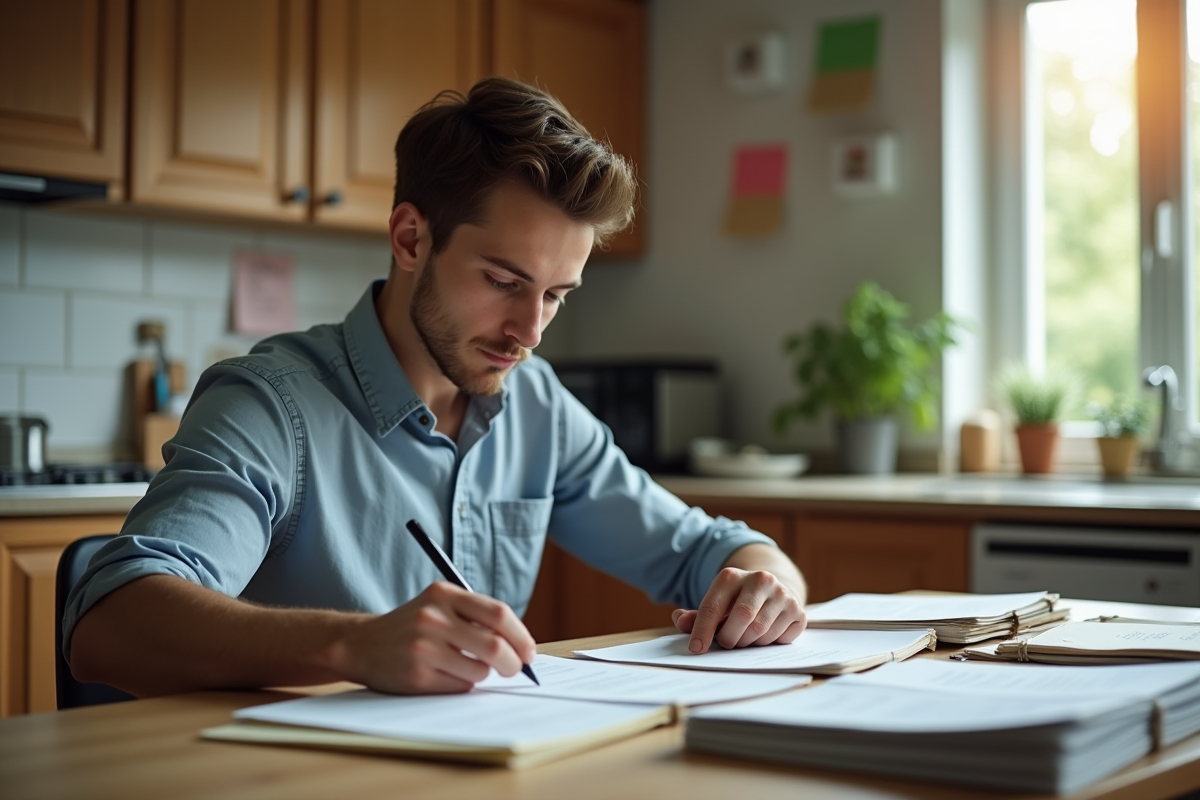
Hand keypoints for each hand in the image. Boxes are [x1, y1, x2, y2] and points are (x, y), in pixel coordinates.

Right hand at [330, 582, 535, 693]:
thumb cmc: (412, 626)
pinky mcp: (416, 675)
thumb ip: (476, 617)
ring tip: (466, 667)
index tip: (529, 652)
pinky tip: (445, 675)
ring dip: (482, 674)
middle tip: (514, 670)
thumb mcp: (439, 605)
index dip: (521, 636)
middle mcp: (433, 617)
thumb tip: (521, 646)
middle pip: (494, 645)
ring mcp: (423, 647)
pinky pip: (459, 686)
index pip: (499, 614)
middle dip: (512, 663)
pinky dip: (462, 684)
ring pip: (479, 670)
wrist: (360, 644)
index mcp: (443, 593)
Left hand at [672, 568, 805, 653]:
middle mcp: (760, 579)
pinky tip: (767, 633)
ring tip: (746, 636)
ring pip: (761, 632)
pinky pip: (781, 638)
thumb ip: (696, 616)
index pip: (713, 606)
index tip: (697, 648)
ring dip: (749, 643)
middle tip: (727, 643)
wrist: (772, 590)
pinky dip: (770, 643)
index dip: (703, 630)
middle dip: (730, 638)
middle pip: (741, 618)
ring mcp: (782, 593)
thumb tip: (680, 620)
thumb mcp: (716, 604)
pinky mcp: (798, 609)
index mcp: (731, 576)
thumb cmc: (736, 602)